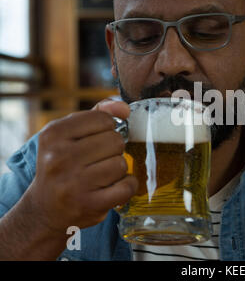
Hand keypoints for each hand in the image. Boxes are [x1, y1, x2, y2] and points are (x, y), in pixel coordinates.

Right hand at [26, 99, 137, 233]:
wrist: (44, 209)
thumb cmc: (62, 165)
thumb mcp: (69, 135)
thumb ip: (97, 114)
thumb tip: (123, 107)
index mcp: (53, 134)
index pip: (104, 119)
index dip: (107, 129)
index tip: (96, 139)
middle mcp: (60, 157)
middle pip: (115, 140)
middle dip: (113, 149)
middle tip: (99, 160)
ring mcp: (74, 183)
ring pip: (121, 163)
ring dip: (118, 169)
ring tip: (102, 174)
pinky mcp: (89, 204)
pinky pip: (127, 186)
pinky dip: (127, 186)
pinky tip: (113, 187)